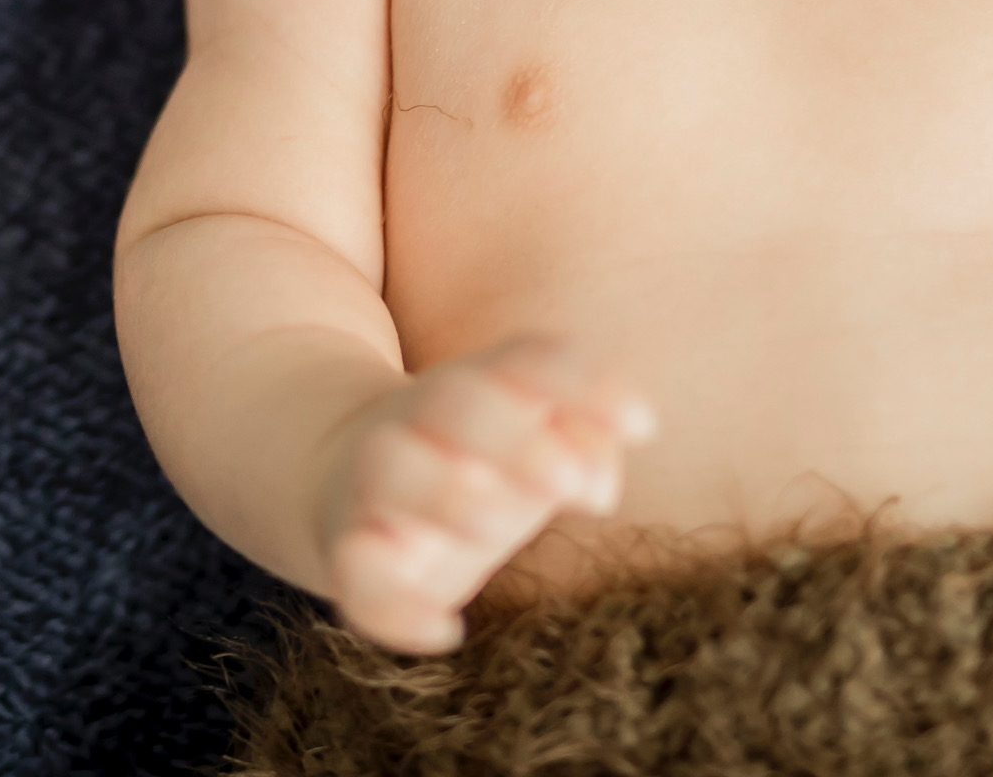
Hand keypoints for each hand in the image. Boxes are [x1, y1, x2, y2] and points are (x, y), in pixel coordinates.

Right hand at [312, 338, 651, 654]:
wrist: (348, 483)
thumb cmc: (479, 465)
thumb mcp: (536, 445)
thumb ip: (586, 446)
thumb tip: (598, 488)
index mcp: (480, 385)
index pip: (529, 361)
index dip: (583, 384)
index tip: (645, 426)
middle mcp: (423, 420)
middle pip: (458, 402)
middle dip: (513, 438)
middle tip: (565, 484)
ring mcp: (377, 482)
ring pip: (393, 468)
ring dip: (445, 493)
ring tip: (496, 529)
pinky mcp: (350, 552)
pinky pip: (354, 572)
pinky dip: (394, 604)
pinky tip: (447, 631)